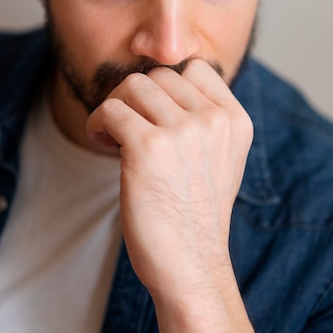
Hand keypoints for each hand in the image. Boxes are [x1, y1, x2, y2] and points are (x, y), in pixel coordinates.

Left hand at [85, 59, 252, 295]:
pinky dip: (98, 122)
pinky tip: (102, 141)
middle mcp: (213, 121)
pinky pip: (111, 110)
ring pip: (133, 85)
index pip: (195, 67)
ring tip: (112, 133)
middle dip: (135, 95)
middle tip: (126, 124)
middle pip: (159, 74)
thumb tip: (163, 82)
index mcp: (234, 120)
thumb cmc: (196, 212)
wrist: (190, 265)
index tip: (153, 111)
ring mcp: (183, 132)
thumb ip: (205, 117)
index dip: (167, 85)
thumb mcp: (222, 157)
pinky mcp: (148, 148)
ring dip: (114, 105)